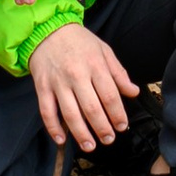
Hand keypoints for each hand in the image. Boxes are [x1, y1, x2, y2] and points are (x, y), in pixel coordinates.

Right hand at [29, 22, 138, 150]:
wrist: (47, 29)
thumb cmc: (79, 41)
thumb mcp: (103, 50)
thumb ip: (119, 73)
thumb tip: (133, 92)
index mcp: (95, 65)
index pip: (110, 95)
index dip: (117, 114)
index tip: (122, 126)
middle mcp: (77, 75)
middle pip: (91, 108)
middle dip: (102, 128)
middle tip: (108, 139)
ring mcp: (58, 82)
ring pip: (70, 114)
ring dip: (81, 134)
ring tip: (90, 146)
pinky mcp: (42, 87)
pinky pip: (47, 112)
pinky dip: (53, 128)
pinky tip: (61, 139)